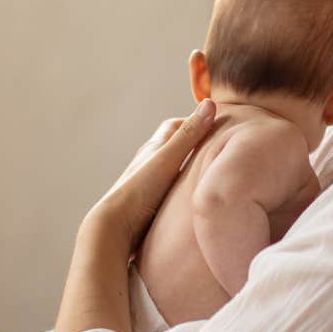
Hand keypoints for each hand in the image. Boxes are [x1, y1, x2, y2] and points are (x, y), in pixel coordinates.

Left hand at [84, 99, 217, 251]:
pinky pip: (170, 188)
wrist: (114, 228)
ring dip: (188, 166)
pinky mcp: (149, 203)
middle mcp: (149, 162)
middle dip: (194, 143)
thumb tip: (210, 103)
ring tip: (210, 172)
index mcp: (153, 147)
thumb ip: (190, 135)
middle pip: (173, 146)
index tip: (218, 124)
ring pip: (172, 168)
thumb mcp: (169, 159)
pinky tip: (193, 196)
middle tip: (217, 147)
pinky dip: (183, 186)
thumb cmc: (140, 191)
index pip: (176, 126)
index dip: (196, 122)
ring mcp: (148, 183)